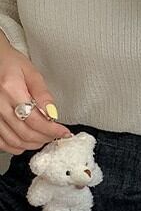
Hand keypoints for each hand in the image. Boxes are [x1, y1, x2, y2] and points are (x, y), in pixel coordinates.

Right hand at [0, 35, 70, 155]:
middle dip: (46, 138)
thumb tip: (53, 114)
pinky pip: (1, 142)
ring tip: (44, 137)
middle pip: (26, 133)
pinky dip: (16, 146)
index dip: (53, 130)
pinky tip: (27, 142)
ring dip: (33, 144)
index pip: (35, 120)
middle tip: (56, 135)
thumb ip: (43, 94)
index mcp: (10, 89)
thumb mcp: (31, 73)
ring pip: (15, 141)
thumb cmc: (9, 63)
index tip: (64, 132)